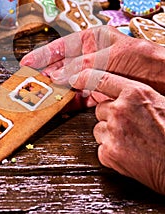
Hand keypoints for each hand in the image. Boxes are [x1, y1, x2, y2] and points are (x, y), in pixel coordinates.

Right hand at [20, 26, 164, 94]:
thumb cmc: (143, 59)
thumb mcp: (110, 57)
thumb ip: (82, 65)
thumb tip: (58, 75)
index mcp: (92, 39)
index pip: (62, 46)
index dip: (43, 55)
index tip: (27, 63)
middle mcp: (91, 56)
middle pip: (62, 66)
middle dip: (46, 74)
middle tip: (29, 83)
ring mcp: (95, 74)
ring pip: (69, 83)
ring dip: (56, 90)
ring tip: (41, 96)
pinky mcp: (101, 91)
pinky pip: (81, 97)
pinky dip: (71, 102)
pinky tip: (61, 106)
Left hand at [71, 68, 164, 194]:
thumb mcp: (158, 102)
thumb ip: (135, 95)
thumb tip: (118, 94)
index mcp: (135, 93)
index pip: (100, 79)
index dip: (84, 77)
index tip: (74, 77)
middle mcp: (120, 109)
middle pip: (100, 108)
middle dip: (110, 116)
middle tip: (129, 126)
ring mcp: (113, 131)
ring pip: (99, 128)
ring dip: (109, 134)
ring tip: (131, 141)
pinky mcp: (109, 152)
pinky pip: (101, 147)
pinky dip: (111, 151)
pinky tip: (129, 153)